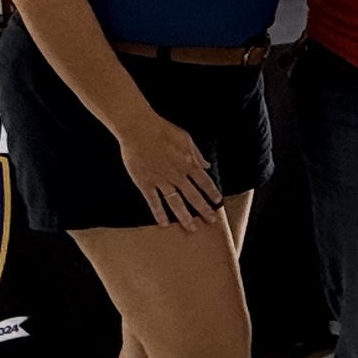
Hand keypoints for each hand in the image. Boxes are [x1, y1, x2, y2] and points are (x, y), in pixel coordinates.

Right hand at [114, 111, 224, 227]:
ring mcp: (161, 181)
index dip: (212, 193)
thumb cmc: (163, 130)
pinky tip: (164, 224)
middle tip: (211, 220)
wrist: (139, 129)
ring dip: (185, 217)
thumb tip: (207, 164)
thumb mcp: (186, 139)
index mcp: (189, 163)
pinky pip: (153, 202)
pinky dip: (159, 213)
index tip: (217, 202)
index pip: (205, 182)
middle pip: (193, 196)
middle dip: (204, 210)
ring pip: (175, 203)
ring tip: (192, 228)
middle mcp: (177, 175)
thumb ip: (197, 154)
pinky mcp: (145, 183)